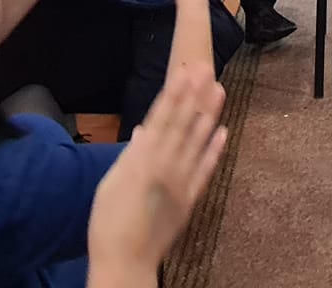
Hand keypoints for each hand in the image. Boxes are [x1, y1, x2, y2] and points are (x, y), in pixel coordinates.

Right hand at [87, 66, 228, 284]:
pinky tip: (223, 133)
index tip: (185, 72)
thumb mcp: (110, 184)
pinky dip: (214, 151)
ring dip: (209, 115)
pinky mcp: (190, 199)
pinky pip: (206, 170)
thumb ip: (130, 156)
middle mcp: (165, 166)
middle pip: (183, 124)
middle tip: (207, 70)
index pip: (162, 118)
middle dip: (195, 96)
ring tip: (219, 91)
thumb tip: (143, 131)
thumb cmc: (108, 224)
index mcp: (142, 160)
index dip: (174, 94)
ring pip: (198, 141)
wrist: (125, 260)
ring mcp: (181, 182)